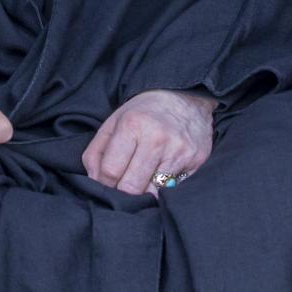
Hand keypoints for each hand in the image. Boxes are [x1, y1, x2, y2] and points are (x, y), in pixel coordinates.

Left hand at [82, 90, 217, 195]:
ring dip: (145, 191)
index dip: (104, 183)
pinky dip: (165, 187)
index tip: (107, 182)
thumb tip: (95, 181)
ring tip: (144, 178)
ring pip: (153, 193)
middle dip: (124, 192)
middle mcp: (157, 138)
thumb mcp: (114, 122)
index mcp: (132, 125)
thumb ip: (96, 152)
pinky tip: (163, 172)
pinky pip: (174, 189)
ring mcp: (179, 151)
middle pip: (131, 187)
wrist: (185, 99)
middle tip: (124, 184)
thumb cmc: (144, 113)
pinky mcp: (196, 160)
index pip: (110, 171)